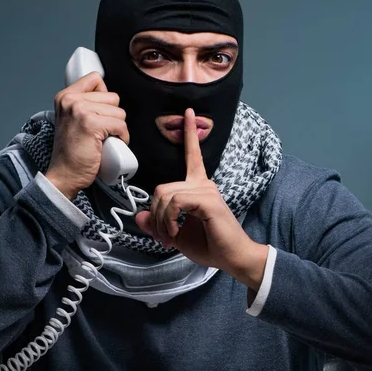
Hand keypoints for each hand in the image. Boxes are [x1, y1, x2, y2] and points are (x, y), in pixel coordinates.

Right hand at [46, 72, 128, 199]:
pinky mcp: (91, 124)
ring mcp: (80, 110)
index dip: (105, 98)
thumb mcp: (71, 120)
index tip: (100, 113)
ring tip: (104, 139)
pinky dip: (122, 138)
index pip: (96, 79)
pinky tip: (109, 145)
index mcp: (65, 96)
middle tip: (100, 132)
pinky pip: (121, 125)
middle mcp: (71, 100)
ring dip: (118, 128)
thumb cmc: (72, 152)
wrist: (64, 175)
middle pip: (112, 97)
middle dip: (112, 116)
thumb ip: (84, 104)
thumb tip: (107, 96)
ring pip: (119, 112)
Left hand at [135, 108, 268, 290]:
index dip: (189, 134)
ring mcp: (206, 190)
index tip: (188, 113)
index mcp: (198, 187)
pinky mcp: (207, 199)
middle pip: (161, 188)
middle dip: (155, 215)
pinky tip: (176, 232)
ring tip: (169, 237)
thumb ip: (158, 224)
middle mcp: (203, 184)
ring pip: (165, 195)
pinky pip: (176, 202)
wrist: (232, 258)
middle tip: (161, 236)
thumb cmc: (210, 246)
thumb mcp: (176, 235)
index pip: (192, 156)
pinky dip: (169, 219)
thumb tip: (139, 216)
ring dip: (161, 221)